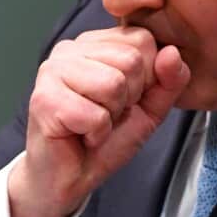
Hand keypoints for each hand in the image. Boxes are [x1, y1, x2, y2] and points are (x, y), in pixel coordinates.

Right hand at [8, 26, 189, 216]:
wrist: (70, 177)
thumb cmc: (106, 139)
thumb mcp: (151, 107)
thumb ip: (169, 80)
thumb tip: (172, 52)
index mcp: (96, 43)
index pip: (143, 40)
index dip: (147, 78)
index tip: (126, 99)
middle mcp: (71, 48)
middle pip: (131, 61)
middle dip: (129, 98)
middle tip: (107, 114)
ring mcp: (53, 70)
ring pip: (113, 84)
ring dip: (111, 116)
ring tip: (94, 123)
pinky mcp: (44, 99)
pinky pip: (94, 115)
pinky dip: (96, 133)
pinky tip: (81, 135)